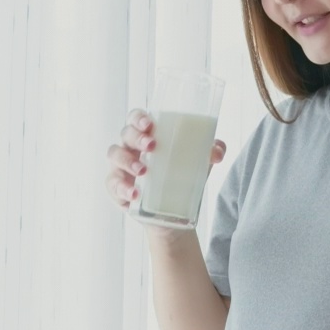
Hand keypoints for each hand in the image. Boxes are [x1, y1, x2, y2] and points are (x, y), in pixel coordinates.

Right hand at [105, 108, 225, 241]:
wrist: (173, 211)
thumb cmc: (182, 175)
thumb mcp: (199, 162)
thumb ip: (211, 152)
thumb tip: (217, 152)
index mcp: (147, 135)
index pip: (136, 118)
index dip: (139, 117)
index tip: (149, 124)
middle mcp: (130, 147)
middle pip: (125, 134)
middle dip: (136, 137)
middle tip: (152, 146)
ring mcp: (120, 167)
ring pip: (115, 156)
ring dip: (128, 161)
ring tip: (144, 171)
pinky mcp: (116, 188)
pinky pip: (112, 184)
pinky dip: (122, 188)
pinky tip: (134, 194)